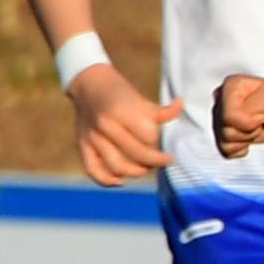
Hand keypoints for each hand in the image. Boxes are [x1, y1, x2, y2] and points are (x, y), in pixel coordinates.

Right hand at [69, 61, 176, 185]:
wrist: (88, 83)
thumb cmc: (119, 91)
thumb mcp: (140, 98)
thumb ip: (160, 110)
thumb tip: (180, 104)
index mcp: (121, 111)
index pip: (148, 136)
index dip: (159, 141)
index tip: (164, 142)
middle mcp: (105, 126)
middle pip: (137, 154)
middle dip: (155, 160)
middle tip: (164, 160)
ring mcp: (92, 138)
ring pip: (117, 166)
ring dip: (136, 172)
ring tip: (146, 168)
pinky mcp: (82, 146)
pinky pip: (93, 170)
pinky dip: (108, 180)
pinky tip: (121, 179)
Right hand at [214, 72, 263, 155]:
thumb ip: (249, 107)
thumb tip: (230, 118)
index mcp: (231, 85)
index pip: (229, 116)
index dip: (250, 121)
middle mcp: (221, 99)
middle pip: (226, 130)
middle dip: (249, 131)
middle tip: (262, 119)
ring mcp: (219, 115)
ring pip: (224, 141)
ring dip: (247, 139)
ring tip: (257, 126)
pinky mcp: (222, 131)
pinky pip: (224, 150)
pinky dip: (240, 148)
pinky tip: (250, 138)